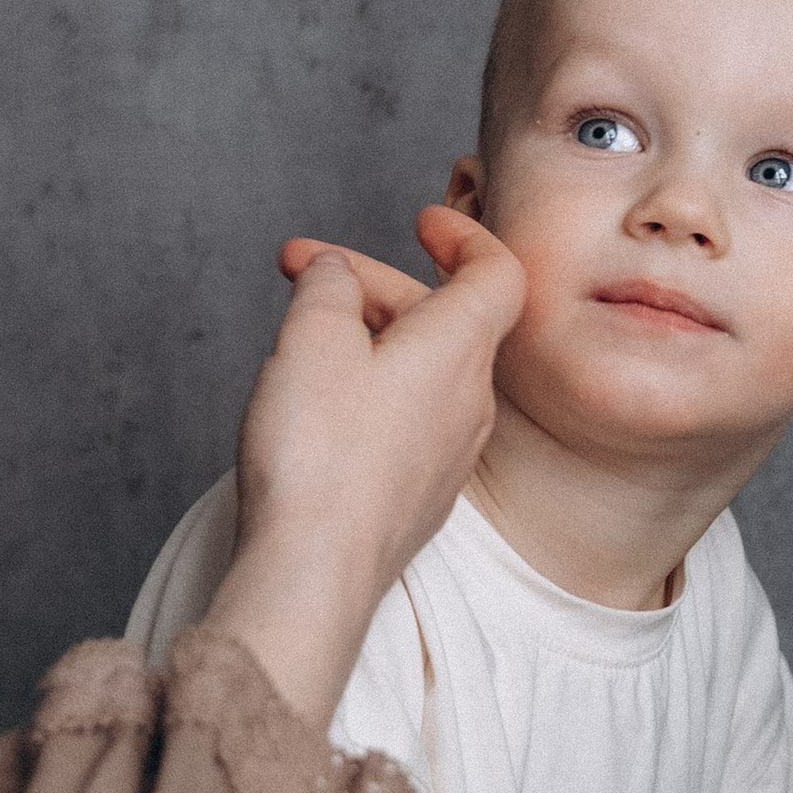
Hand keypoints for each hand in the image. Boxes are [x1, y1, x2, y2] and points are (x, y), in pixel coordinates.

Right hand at [205, 204, 524, 733]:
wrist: (317, 573)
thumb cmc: (318, 456)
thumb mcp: (311, 337)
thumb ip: (328, 285)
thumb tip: (336, 272)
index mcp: (458, 348)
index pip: (496, 271)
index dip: (464, 234)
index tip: (426, 219)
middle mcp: (469, 399)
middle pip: (441, 317)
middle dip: (371, 282)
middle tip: (300, 266)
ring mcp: (448, 453)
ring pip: (422, 368)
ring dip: (368, 335)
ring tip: (296, 333)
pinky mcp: (419, 493)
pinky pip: (408, 417)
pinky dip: (371, 386)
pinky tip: (317, 399)